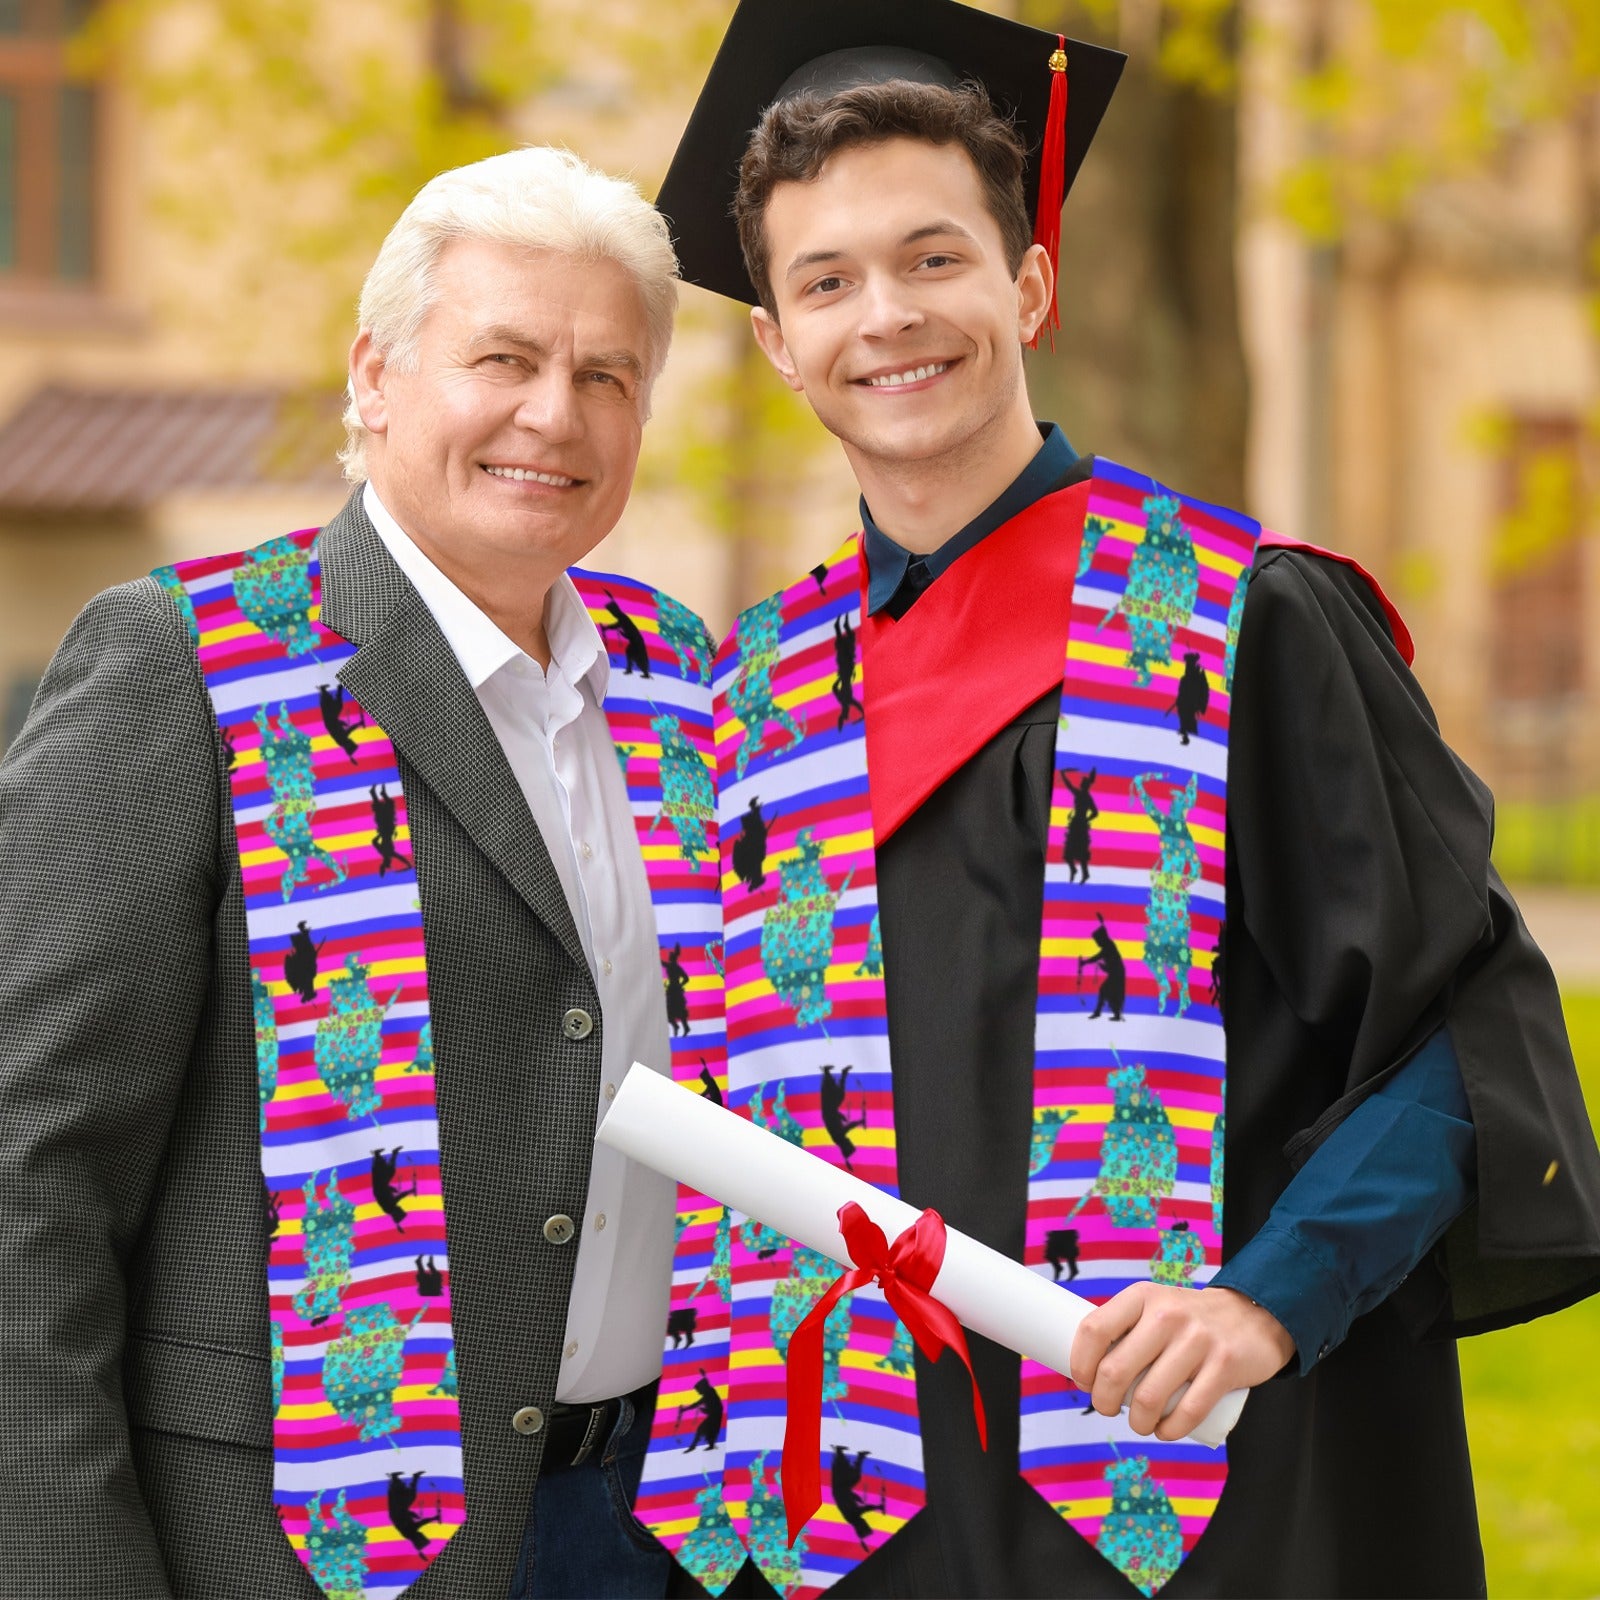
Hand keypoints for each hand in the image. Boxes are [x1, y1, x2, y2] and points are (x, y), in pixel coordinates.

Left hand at [1068, 1284, 1295, 1442]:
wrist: (1253, 1315)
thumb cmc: (1189, 1319)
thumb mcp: (1155, 1306)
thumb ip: (1126, 1328)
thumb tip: (1087, 1368)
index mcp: (1142, 1296)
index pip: (1094, 1330)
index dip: (1080, 1363)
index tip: (1083, 1382)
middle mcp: (1166, 1314)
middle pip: (1115, 1370)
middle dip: (1102, 1401)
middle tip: (1106, 1408)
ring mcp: (1197, 1340)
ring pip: (1148, 1398)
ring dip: (1136, 1423)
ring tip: (1139, 1423)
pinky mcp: (1224, 1366)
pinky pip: (1187, 1412)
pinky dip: (1169, 1431)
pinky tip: (1164, 1431)